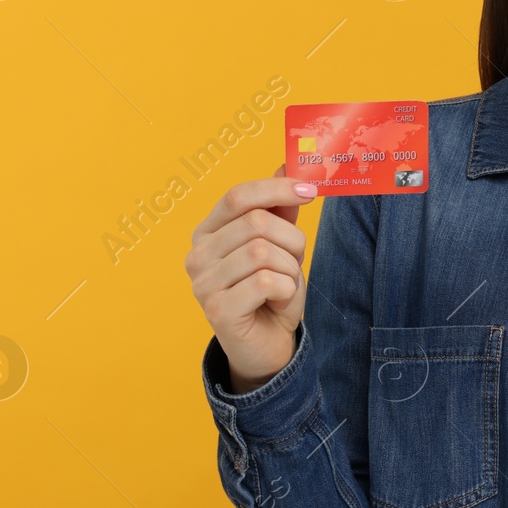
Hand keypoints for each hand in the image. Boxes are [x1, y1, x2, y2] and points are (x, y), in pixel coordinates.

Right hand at [185, 165, 316, 392]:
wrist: (267, 345)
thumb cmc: (271, 291)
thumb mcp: (281, 246)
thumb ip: (280, 208)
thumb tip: (286, 162)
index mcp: (208, 231)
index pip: (238, 195)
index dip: (276, 188)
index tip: (310, 190)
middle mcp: (197, 255)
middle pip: (257, 223)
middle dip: (292, 241)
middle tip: (296, 261)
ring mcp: (203, 284)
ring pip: (264, 252)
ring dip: (290, 269)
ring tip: (284, 284)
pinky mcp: (217, 310)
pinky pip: (266, 282)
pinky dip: (286, 290)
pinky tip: (277, 301)